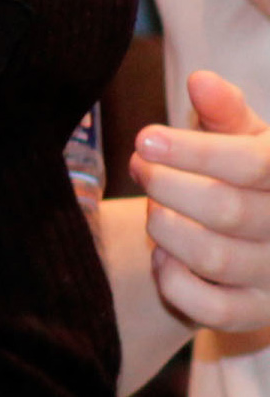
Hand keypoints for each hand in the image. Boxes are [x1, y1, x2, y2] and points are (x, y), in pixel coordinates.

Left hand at [141, 71, 269, 330]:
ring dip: (165, 228)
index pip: (254, 164)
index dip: (195, 152)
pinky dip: (175, 281)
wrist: (254, 232)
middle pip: (227, 209)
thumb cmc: (241, 171)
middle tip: (138, 166)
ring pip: (214, 257)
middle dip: (167, 185)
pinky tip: (164, 255)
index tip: (144, 139)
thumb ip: (224, 111)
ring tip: (154, 206)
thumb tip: (202, 81)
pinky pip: (211, 310)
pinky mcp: (257, 315)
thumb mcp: (241, 136)